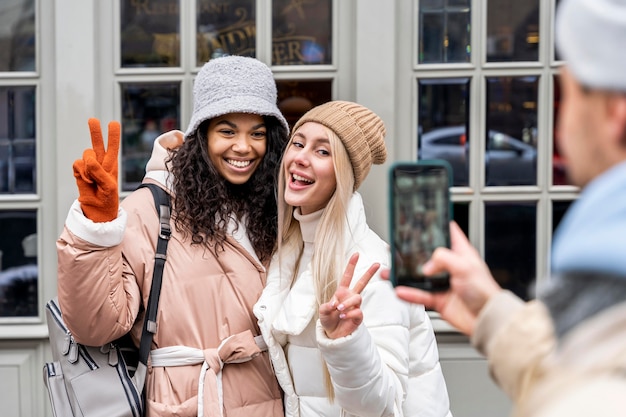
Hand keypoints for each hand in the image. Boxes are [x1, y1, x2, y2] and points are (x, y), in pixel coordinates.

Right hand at [73, 118, 119, 221]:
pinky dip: (81, 172)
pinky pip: (77, 164)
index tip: (113, 122)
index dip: (113, 135)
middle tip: (93, 120)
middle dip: (95, 132)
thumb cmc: (108, 198)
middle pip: (97, 143)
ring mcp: (89, 166)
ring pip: (86, 154)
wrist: (97, 209)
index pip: (113, 147)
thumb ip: (99, 172)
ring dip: (89, 167)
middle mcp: (100, 162)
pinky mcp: (79, 171)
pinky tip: (86, 180)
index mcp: (112, 164)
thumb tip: (88, 160)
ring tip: (93, 179)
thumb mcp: (109, 186)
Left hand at [319, 253, 379, 338]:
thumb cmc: (328, 320)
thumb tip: (335, 303)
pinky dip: (349, 313)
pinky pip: (357, 311)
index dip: (351, 265)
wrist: (333, 334)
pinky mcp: (358, 316)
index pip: (348, 276)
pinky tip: (343, 316)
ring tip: (339, 310)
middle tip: (377, 264)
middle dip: (369, 273)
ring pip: (357, 298)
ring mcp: (355, 306)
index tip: (356, 255)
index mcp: (342, 292)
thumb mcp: (323, 311)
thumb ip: (327, 306)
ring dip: (347, 303)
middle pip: (362, 283)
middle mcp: (350, 297)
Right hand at [381, 221, 501, 335]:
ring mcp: (443, 283)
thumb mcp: (465, 267)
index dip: (437, 226)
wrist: (486, 319)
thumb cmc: (485, 291)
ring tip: (392, 271)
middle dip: (413, 252)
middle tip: (398, 247)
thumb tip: (426, 265)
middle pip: (428, 255)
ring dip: (405, 274)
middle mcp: (451, 267)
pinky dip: (409, 293)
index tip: (423, 220)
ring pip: (420, 276)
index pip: (449, 234)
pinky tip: (400, 290)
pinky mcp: (439, 299)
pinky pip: (420, 295)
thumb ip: (443, 259)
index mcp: (461, 253)